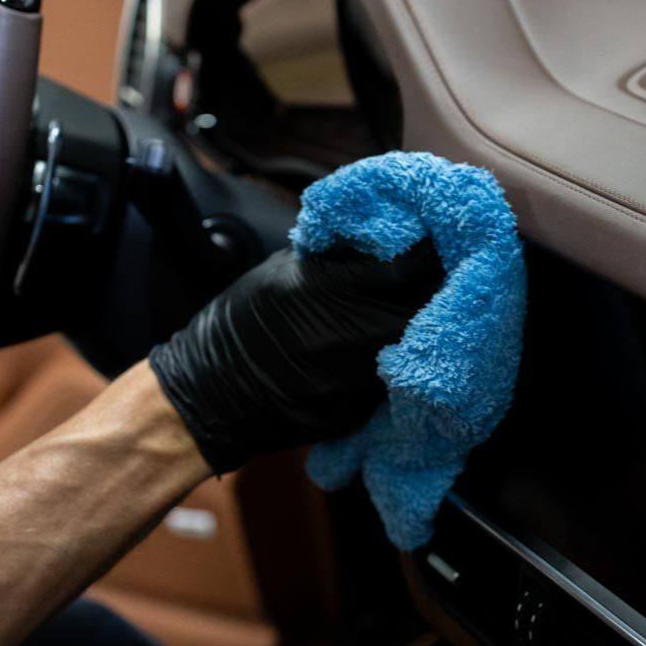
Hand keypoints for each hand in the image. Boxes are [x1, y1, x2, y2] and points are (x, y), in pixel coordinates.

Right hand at [148, 243, 442, 473]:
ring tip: (408, 310)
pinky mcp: (359, 412)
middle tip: (433, 274)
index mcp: (328, 291)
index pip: (408, 265)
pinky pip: (397, 379)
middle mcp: (349, 338)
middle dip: (434, 288)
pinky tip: (383, 350)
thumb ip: (341, 254)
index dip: (425, 251)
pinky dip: (398, 361)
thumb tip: (388, 233)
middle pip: (426, 307)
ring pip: (418, 345)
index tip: (427, 243)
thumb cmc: (243, 322)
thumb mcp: (286, 268)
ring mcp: (357, 381)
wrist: (212, 391)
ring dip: (421, 325)